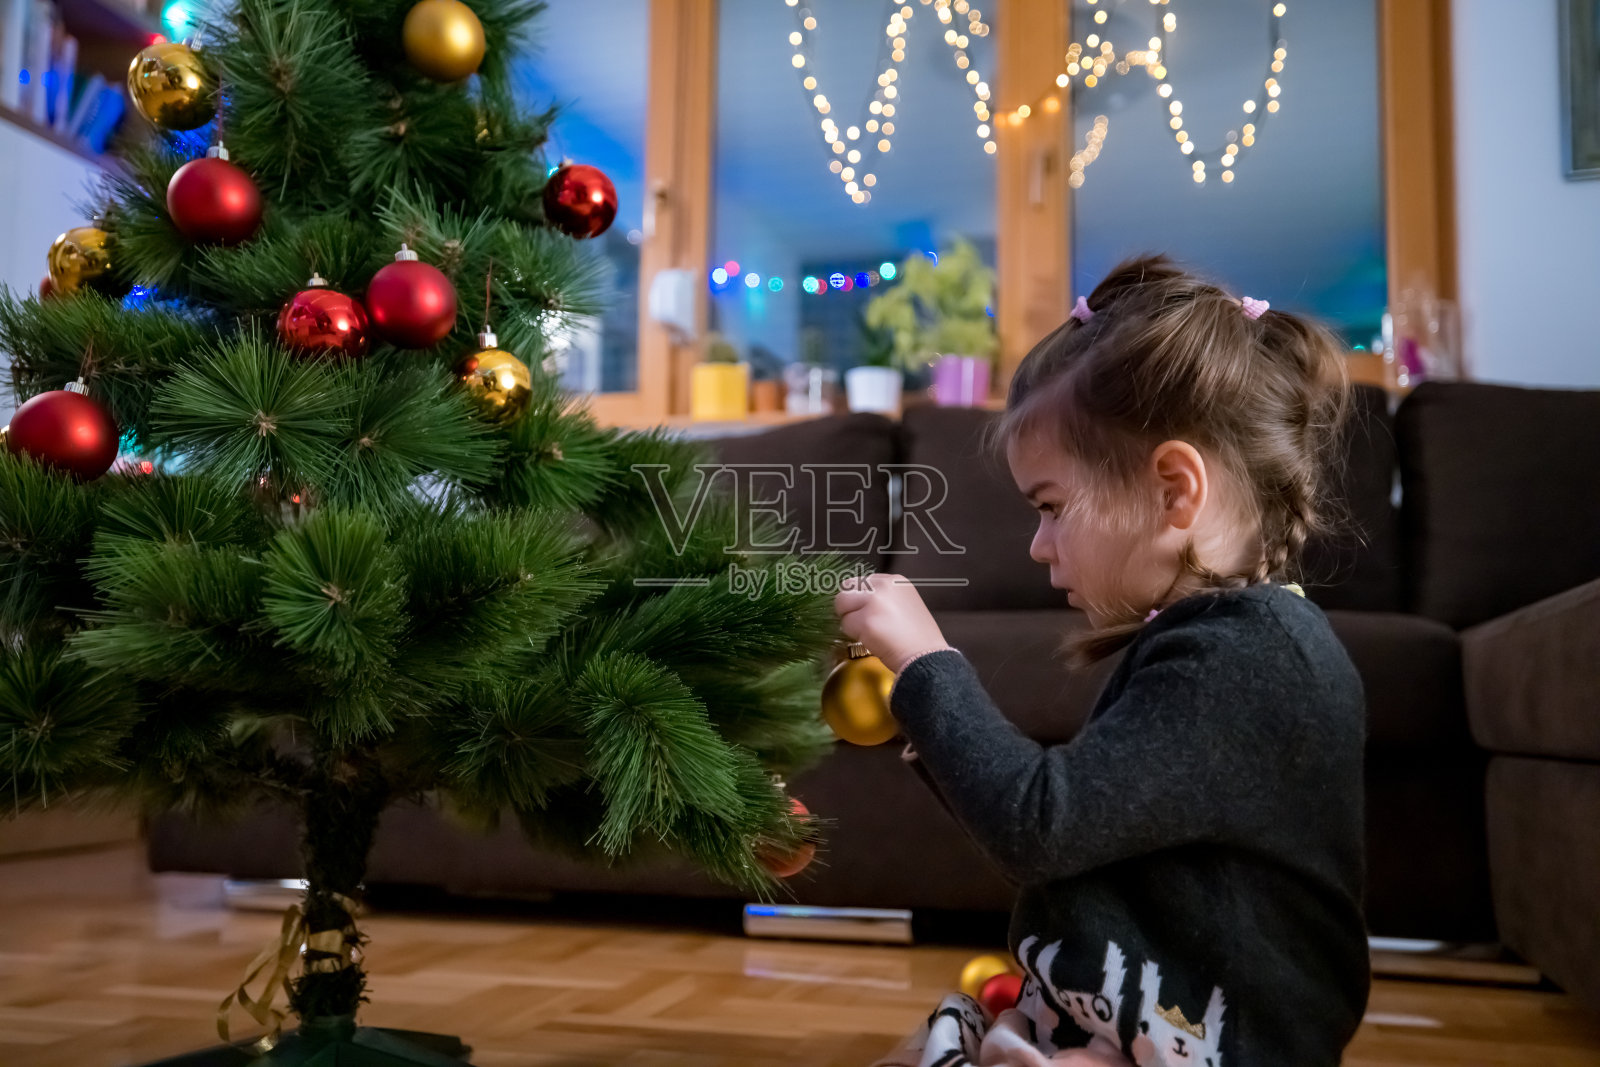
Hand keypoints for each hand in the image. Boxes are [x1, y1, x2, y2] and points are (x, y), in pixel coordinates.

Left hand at [833, 572, 950, 673]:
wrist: (925, 657)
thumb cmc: (917, 637)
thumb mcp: (905, 604)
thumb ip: (883, 597)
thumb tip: (857, 601)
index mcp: (895, 581)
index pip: (860, 581)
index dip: (858, 598)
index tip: (865, 611)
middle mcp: (883, 586)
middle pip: (846, 589)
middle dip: (849, 607)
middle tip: (862, 622)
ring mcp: (874, 602)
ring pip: (842, 606)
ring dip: (850, 621)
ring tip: (870, 632)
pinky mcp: (866, 621)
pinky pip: (845, 626)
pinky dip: (854, 635)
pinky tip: (872, 640)